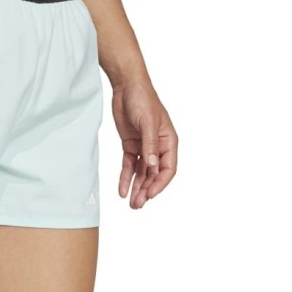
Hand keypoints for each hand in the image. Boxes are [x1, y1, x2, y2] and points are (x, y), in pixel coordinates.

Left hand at [112, 75, 177, 209]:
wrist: (126, 86)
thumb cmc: (143, 99)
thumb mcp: (148, 122)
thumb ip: (149, 145)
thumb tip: (152, 166)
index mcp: (169, 141)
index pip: (168, 169)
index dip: (160, 183)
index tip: (150, 194)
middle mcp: (158, 147)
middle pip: (154, 174)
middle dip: (146, 190)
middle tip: (137, 205)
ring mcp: (144, 147)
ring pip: (142, 173)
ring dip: (137, 188)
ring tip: (131, 204)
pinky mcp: (131, 145)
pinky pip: (129, 166)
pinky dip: (126, 178)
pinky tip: (122, 190)